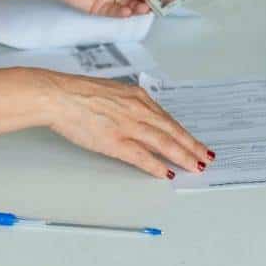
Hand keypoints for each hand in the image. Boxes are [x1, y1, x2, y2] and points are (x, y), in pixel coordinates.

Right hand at [45, 71, 213, 177]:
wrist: (60, 96)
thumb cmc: (79, 93)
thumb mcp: (112, 92)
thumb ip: (129, 104)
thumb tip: (138, 114)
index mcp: (137, 97)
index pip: (168, 119)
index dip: (184, 134)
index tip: (195, 143)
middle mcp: (138, 110)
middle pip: (172, 131)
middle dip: (192, 146)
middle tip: (205, 157)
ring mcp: (128, 125)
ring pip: (164, 143)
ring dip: (182, 156)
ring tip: (195, 167)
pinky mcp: (115, 141)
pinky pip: (142, 156)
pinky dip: (157, 166)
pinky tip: (166, 173)